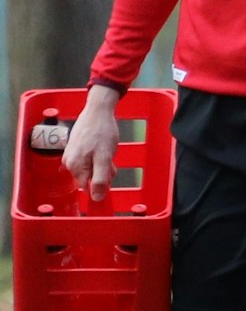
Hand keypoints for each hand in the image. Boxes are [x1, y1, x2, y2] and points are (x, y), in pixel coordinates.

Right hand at [62, 84, 121, 203]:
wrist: (98, 111)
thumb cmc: (102, 133)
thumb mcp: (104, 158)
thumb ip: (100, 179)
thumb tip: (96, 198)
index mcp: (75, 167)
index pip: (88, 188)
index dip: (102, 184)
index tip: (110, 174)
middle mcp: (69, 163)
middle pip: (89, 178)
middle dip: (103, 173)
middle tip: (111, 162)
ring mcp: (71, 155)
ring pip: (91, 169)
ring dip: (102, 166)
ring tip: (107, 152)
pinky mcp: (76, 148)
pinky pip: (89, 160)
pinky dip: (98, 158)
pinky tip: (103, 148)